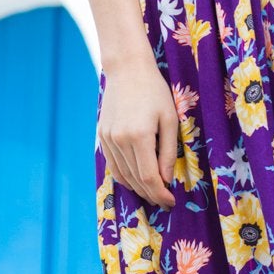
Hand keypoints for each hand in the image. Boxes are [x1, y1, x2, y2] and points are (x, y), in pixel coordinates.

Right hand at [98, 54, 177, 209]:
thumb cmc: (154, 92)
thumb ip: (167, 151)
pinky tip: (135, 182)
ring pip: (122, 175)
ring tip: (151, 194)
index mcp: (139, 136)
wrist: (127, 70)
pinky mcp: (102, 136)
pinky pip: (112, 165)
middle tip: (164, 202)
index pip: (149, 177)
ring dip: (137, 189)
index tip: (171, 201)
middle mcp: (119, 140)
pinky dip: (124, 177)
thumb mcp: (169, 119)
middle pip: (135, 180)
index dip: (160, 194)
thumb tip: (166, 179)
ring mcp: (108, 138)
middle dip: (151, 195)